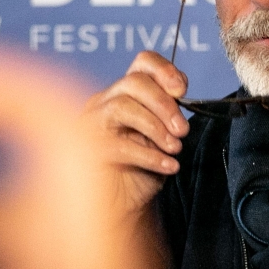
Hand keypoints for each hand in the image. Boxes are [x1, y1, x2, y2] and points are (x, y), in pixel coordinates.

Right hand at [81, 51, 188, 216]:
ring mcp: (91, 124)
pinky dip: (148, 155)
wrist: (125, 206)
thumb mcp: (164, 134)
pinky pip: (117, 144)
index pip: (143, 62)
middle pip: (134, 82)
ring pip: (122, 106)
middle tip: (182, 130)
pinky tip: (168, 166)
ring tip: (175, 148)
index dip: (164, 69)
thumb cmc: (144, 167)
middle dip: (164, 104)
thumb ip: (170, 111)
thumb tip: (180, 92)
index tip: (183, 89)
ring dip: (155, 126)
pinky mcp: (86, 150)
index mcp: (127, 92)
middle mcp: (105, 102)